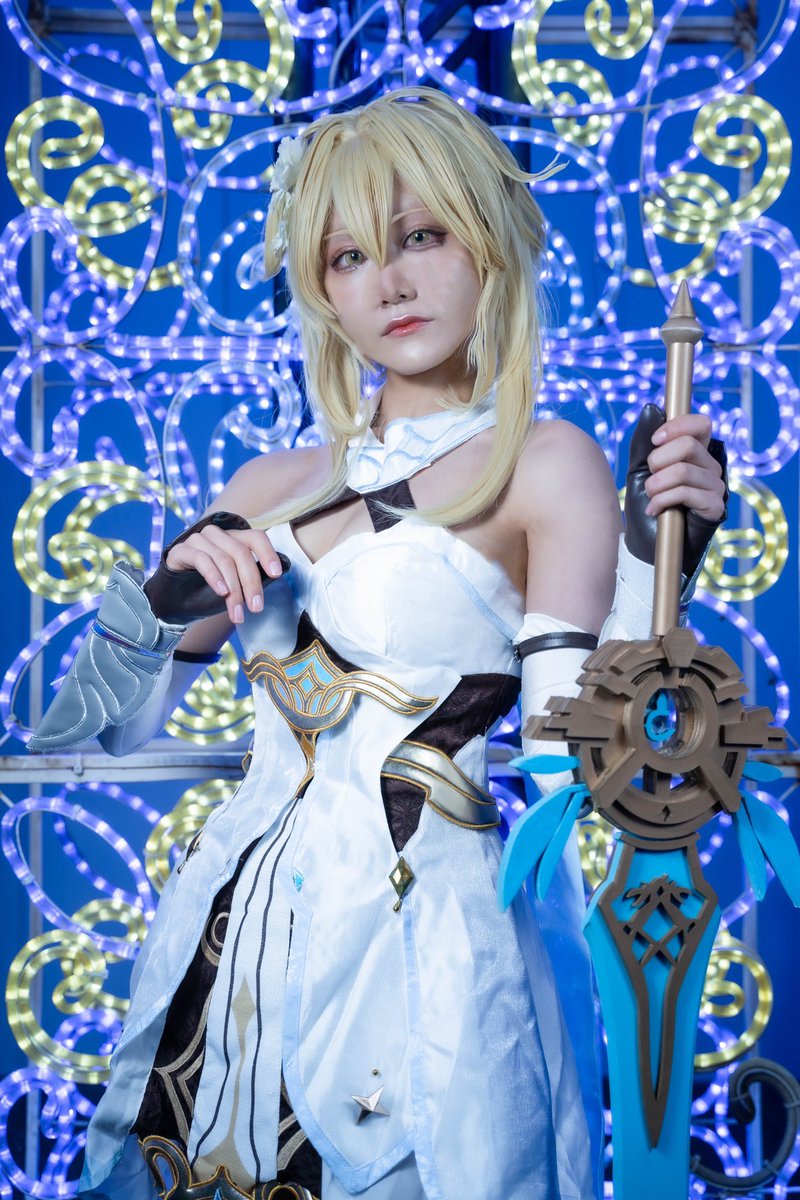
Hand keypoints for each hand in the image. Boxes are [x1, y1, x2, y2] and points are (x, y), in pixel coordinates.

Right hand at [165, 520, 283, 624]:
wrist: (175, 604)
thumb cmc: (208, 593)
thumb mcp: (237, 586)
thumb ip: (254, 577)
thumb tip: (281, 572)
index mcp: (233, 538)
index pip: (256, 537)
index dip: (268, 553)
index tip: (276, 574)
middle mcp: (216, 535)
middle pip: (241, 552)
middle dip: (251, 583)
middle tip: (256, 608)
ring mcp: (197, 540)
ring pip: (223, 559)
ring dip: (233, 589)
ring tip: (237, 613)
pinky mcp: (180, 550)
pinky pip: (202, 560)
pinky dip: (214, 577)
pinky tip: (222, 592)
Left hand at [624, 404, 726, 577]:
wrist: (645, 544)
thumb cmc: (645, 505)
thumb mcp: (639, 470)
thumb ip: (645, 441)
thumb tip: (652, 408)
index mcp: (697, 453)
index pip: (701, 424)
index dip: (676, 427)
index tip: (655, 442)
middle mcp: (711, 466)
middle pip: (688, 445)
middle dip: (658, 462)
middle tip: (650, 479)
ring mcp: (715, 487)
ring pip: (683, 470)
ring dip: (656, 485)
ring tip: (650, 497)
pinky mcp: (714, 507)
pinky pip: (686, 492)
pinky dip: (663, 500)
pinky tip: (656, 510)